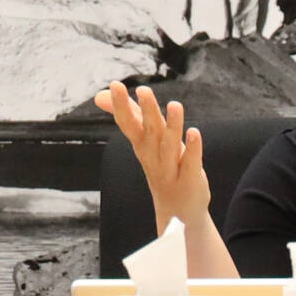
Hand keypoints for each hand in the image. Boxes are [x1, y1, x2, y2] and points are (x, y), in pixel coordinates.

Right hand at [92, 81, 210, 228]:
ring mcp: (170, 169)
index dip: (121, 105)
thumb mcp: (142, 142)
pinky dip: (193, 148)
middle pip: (149, 131)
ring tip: (175, 105)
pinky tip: (194, 132)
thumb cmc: (159, 168)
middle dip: (147, 111)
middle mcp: (152, 156)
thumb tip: (100, 95)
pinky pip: (191, 162)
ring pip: (170, 145)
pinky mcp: (190, 179)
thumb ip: (128, 115)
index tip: (115, 84)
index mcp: (141, 145)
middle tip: (143, 90)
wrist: (176, 211)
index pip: (128, 123)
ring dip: (172, 126)